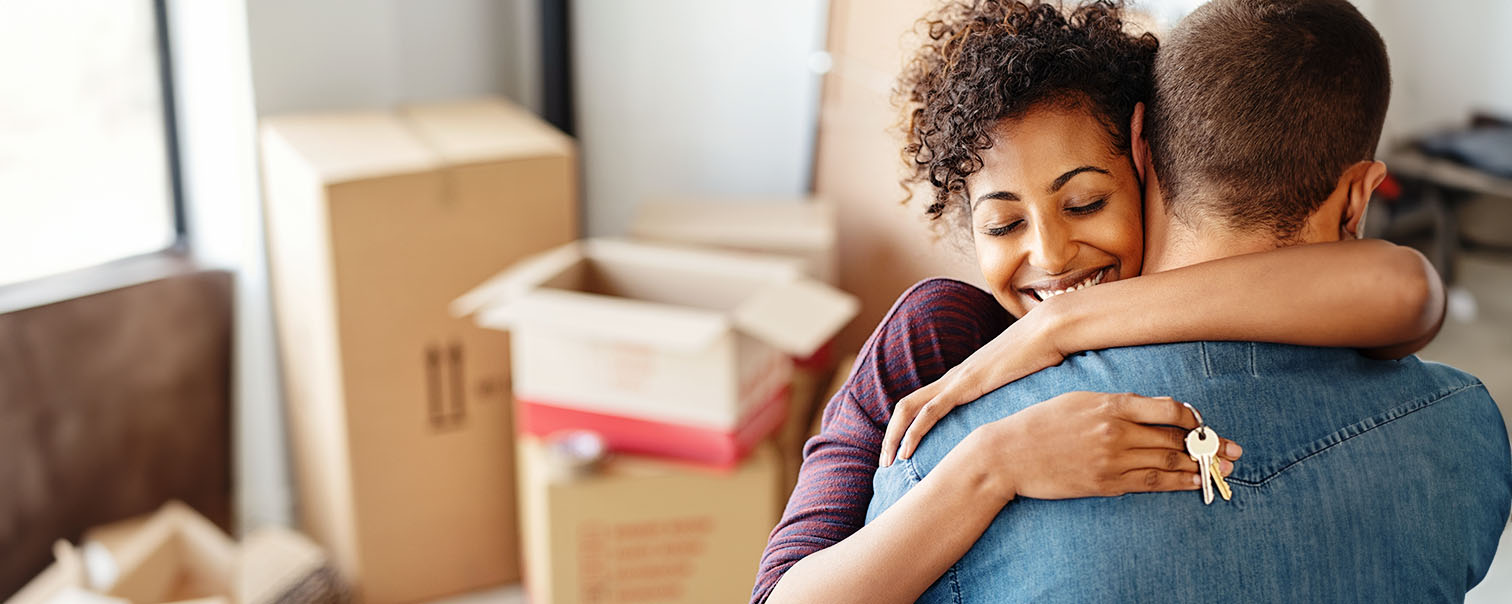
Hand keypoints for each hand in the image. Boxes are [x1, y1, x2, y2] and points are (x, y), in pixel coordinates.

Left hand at [882, 308, 1065, 465]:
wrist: (1050, 330)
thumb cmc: (1043, 356)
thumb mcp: (1024, 384)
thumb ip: (1014, 398)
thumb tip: (1025, 420)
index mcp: (963, 379)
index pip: (923, 403)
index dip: (907, 427)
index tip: (903, 453)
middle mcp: (953, 378)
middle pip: (907, 406)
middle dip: (891, 435)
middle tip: (885, 463)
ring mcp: (957, 380)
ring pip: (910, 408)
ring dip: (894, 436)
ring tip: (887, 462)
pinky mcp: (966, 384)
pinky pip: (930, 411)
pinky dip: (914, 431)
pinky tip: (906, 452)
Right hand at [964, 392, 1241, 501]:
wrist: (1008, 454)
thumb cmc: (1040, 422)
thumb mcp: (1078, 400)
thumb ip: (1115, 403)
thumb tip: (1149, 410)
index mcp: (1110, 404)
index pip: (1168, 409)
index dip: (1193, 418)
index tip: (1203, 423)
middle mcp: (1116, 431)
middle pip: (1175, 439)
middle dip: (1209, 445)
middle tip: (1234, 450)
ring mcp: (1112, 460)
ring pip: (1168, 463)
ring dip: (1200, 467)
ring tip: (1223, 468)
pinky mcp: (1105, 483)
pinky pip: (1150, 483)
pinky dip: (1176, 483)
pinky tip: (1194, 483)